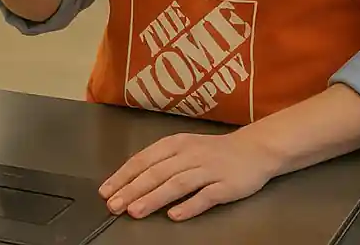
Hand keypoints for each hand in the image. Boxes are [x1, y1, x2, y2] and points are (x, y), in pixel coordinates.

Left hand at [99, 129, 280, 221]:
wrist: (253, 149)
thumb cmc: (213, 151)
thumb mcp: (184, 148)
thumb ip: (161, 162)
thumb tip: (133, 179)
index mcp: (174, 144)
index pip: (143, 159)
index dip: (123, 175)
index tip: (105, 190)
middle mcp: (188, 154)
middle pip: (155, 172)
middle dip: (132, 189)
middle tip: (113, 205)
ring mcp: (207, 170)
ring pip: (176, 183)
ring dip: (153, 197)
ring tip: (135, 211)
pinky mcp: (225, 185)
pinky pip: (205, 196)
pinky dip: (188, 206)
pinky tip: (174, 215)